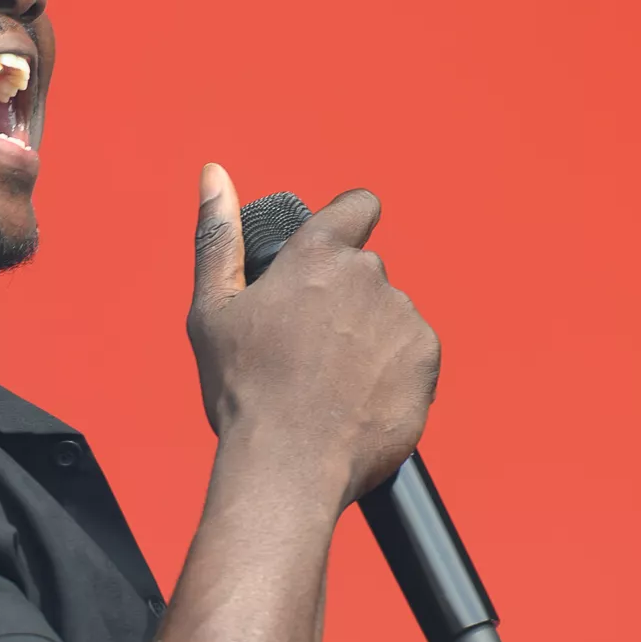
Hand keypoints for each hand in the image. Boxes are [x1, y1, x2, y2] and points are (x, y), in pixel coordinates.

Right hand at [186, 164, 439, 502]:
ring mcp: (403, 317)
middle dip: (345, 304)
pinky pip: (413, 356)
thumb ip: (217, 237)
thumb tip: (214, 174)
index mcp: (317, 255)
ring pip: (390, 318)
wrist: (288, 466)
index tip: (337, 253)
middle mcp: (369, 276)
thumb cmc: (244, 392)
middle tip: (310, 353)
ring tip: (331, 386)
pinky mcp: (427, 359)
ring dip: (369, 340)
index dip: (351, 222)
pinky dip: (393, 374)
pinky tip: (358, 402)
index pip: (358, 206)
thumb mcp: (213, 311)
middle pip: (366, 275)